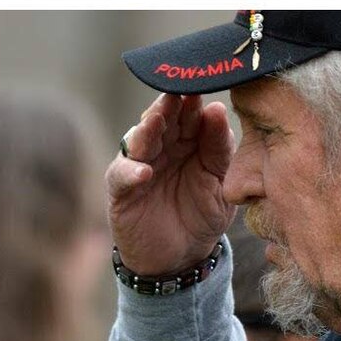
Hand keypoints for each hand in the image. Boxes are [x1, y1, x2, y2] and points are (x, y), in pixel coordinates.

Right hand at [109, 92, 234, 277]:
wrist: (181, 259)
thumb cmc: (201, 215)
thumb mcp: (219, 183)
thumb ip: (219, 150)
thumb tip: (217, 108)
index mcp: (185, 141)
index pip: (187, 113)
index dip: (193, 99)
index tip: (203, 81)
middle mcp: (159, 148)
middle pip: (161, 120)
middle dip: (168, 106)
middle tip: (178, 92)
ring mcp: (138, 166)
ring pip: (138, 140)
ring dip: (147, 130)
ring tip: (155, 120)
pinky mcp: (121, 191)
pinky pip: (122, 177)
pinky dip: (132, 173)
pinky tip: (145, 172)